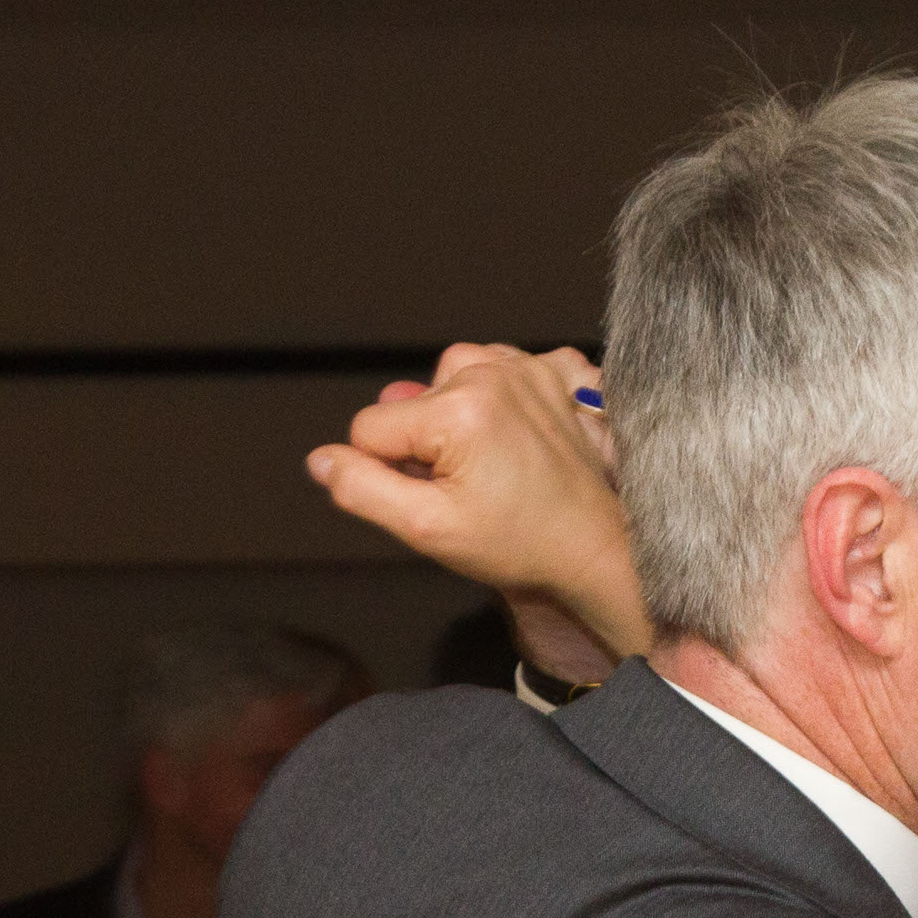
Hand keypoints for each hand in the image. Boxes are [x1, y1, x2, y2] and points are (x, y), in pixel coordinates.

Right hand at [306, 344, 650, 673]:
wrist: (595, 549)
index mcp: (456, 411)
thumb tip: (321, 459)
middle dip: (427, 444)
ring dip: (457, 416)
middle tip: (474, 487)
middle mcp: (490, 373)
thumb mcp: (427, 529)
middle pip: (410, 401)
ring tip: (492, 463)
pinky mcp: (553, 372)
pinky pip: (497, 368)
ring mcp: (526, 367)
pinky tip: (516, 435)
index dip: (390, 471)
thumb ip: (362, 489)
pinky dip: (497, 396)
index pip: (370, 429)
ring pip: (448, 381)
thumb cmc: (519, 545)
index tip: (437, 498)